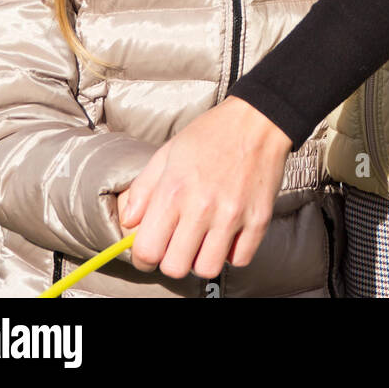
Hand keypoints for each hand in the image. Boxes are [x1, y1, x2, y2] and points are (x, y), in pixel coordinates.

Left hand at [121, 96, 292, 280]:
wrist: (258, 119)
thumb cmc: (211, 133)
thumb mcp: (169, 152)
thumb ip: (143, 188)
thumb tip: (129, 221)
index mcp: (174, 190)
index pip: (148, 250)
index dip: (143, 258)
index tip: (149, 252)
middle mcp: (202, 206)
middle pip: (175, 267)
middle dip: (171, 260)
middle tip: (177, 243)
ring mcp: (233, 215)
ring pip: (207, 269)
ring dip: (201, 259)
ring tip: (203, 239)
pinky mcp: (259, 219)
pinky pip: (239, 260)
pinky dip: (230, 253)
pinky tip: (227, 234)